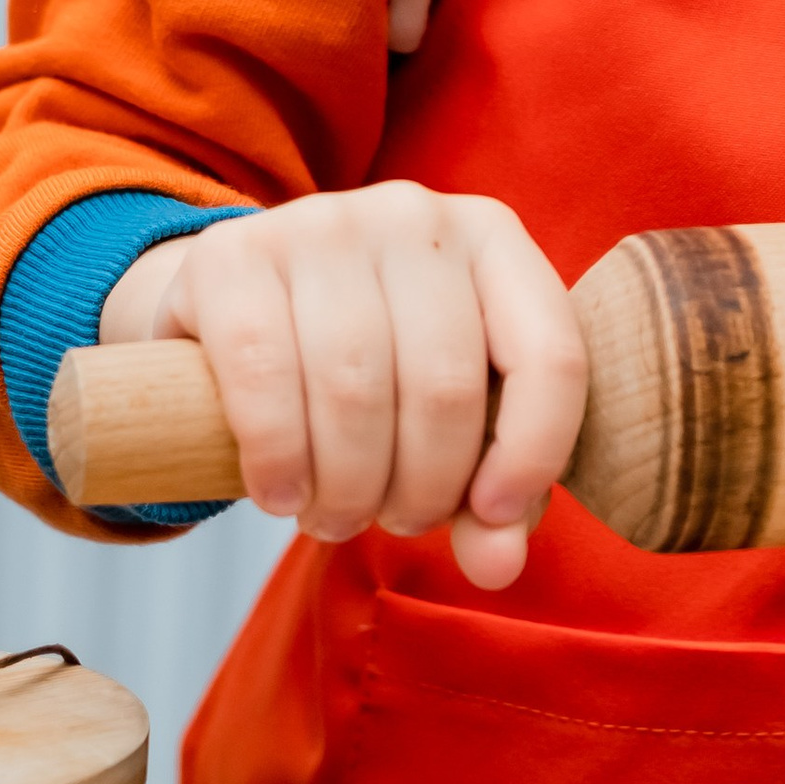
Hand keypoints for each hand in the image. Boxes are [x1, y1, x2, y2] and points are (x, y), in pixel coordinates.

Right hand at [98, 185, 585, 584]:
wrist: (240, 307)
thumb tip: (498, 566)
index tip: (493, 518)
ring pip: (354, 389)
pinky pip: (264, 374)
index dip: (532, 455)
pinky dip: (277, 457)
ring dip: (346, 488)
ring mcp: (321, 223)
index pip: (551, 355)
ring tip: (334, 517)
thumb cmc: (371, 368)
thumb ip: (488, 496)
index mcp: (494, 240)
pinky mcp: (232, 254)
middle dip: (421, 490)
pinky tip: (279, 493)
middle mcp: (416, 217)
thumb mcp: (446, 418)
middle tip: (393, 522)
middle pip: (444, 388)